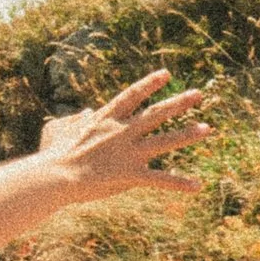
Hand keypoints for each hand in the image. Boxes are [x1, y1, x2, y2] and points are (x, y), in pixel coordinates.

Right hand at [36, 69, 209, 205]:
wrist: (54, 176)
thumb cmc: (52, 154)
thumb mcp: (60, 129)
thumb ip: (76, 119)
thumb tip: (87, 111)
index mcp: (105, 118)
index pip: (132, 95)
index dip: (149, 84)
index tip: (166, 74)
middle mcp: (121, 131)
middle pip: (155, 113)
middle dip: (178, 103)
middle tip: (198, 94)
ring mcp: (128, 152)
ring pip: (164, 141)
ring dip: (186, 135)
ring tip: (207, 129)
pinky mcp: (130, 174)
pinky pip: (160, 179)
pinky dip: (179, 183)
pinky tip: (197, 186)